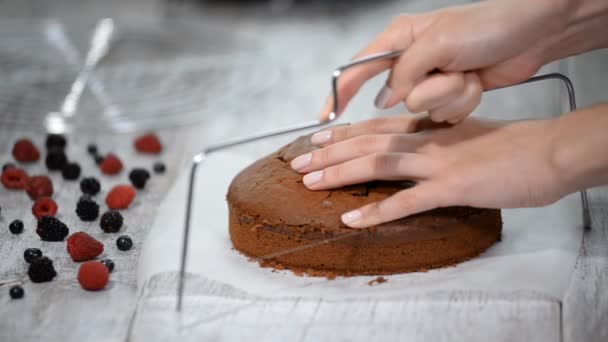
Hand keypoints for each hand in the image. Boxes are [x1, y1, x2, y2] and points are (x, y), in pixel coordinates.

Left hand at [291, 115, 567, 227]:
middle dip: (329, 153)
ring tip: (310, 183)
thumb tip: (422, 150)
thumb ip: (440, 142)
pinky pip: (405, 201)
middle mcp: (427, 141)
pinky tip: (351, 218)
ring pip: (377, 164)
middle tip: (299, 162)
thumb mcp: (470, 135)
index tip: (317, 137)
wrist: (549, 152)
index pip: (378, 126)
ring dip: (340, 174)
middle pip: (367, 143)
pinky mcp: (451, 187)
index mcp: (431, 128)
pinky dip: (375, 210)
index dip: (344, 132)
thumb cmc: (516, 146)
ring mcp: (437, 163)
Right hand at [320, 0, 567, 122]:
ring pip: (423, 110)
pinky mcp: (450, 96)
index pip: (356, 70)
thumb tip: (385, 100)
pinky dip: (463, 102)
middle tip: (453, 72)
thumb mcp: (437, 43)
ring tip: (469, 72)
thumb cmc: (488, 27)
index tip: (324, 119)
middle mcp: (411, 61)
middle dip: (428, 90)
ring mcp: (432, 81)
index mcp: (399, 39)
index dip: (338, 94)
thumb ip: (403, 73)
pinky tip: (477, 82)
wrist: (533, 35)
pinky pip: (443, 115)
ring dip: (451, 95)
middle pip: (397, 96)